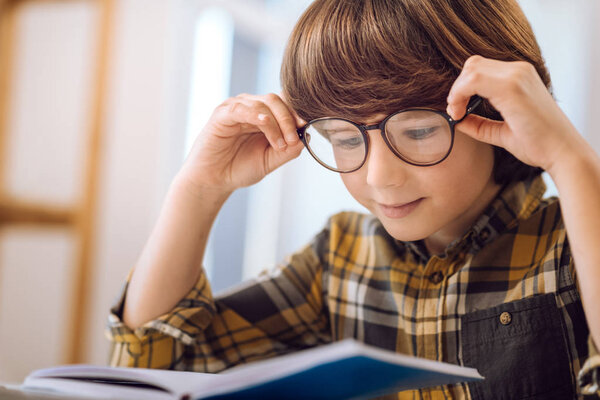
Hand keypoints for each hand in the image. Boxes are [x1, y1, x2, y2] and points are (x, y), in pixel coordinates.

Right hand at [179, 93, 303, 194]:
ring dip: (277, 122)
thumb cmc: (239, 168)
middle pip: (277, 100)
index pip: (285, 104)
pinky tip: (265, 124)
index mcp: (264, 115)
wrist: (214, 181)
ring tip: (280, 144)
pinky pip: (241, 108)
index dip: (297, 113)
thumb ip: (289, 150)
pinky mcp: (222, 114)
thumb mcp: (270, 160)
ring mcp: (236, 108)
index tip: (307, 127)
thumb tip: (308, 136)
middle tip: (294, 140)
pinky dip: (256, 114)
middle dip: (289, 119)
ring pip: (263, 103)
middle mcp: (251, 107)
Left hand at [446, 55, 582, 172]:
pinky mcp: (512, 86)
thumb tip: (457, 120)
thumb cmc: (537, 143)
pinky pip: (474, 79)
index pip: (479, 69)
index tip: (458, 112)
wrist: (562, 153)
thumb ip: (479, 124)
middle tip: (457, 112)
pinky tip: (461, 113)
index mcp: (519, 76)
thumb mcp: (501, 131)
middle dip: (458, 88)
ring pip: (471, 68)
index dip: (462, 88)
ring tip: (458, 113)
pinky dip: (459, 94)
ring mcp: (517, 75)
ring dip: (457, 91)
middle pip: (472, 65)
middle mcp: (519, 70)